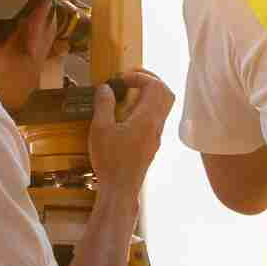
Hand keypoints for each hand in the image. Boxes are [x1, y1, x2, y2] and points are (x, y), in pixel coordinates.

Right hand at [88, 69, 173, 191]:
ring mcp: (156, 136)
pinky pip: (156, 118)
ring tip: (128, 93)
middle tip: (130, 78)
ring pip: (163, 106)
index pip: (155, 86)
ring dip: (149, 94)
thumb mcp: (100, 128)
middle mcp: (157, 125)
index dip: (139, 76)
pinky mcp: (151, 144)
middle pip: (166, 93)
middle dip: (150, 80)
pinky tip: (126, 113)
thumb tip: (106, 87)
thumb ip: (104, 105)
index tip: (120, 79)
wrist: (121, 189)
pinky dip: (146, 107)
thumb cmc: (110, 159)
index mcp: (147, 118)